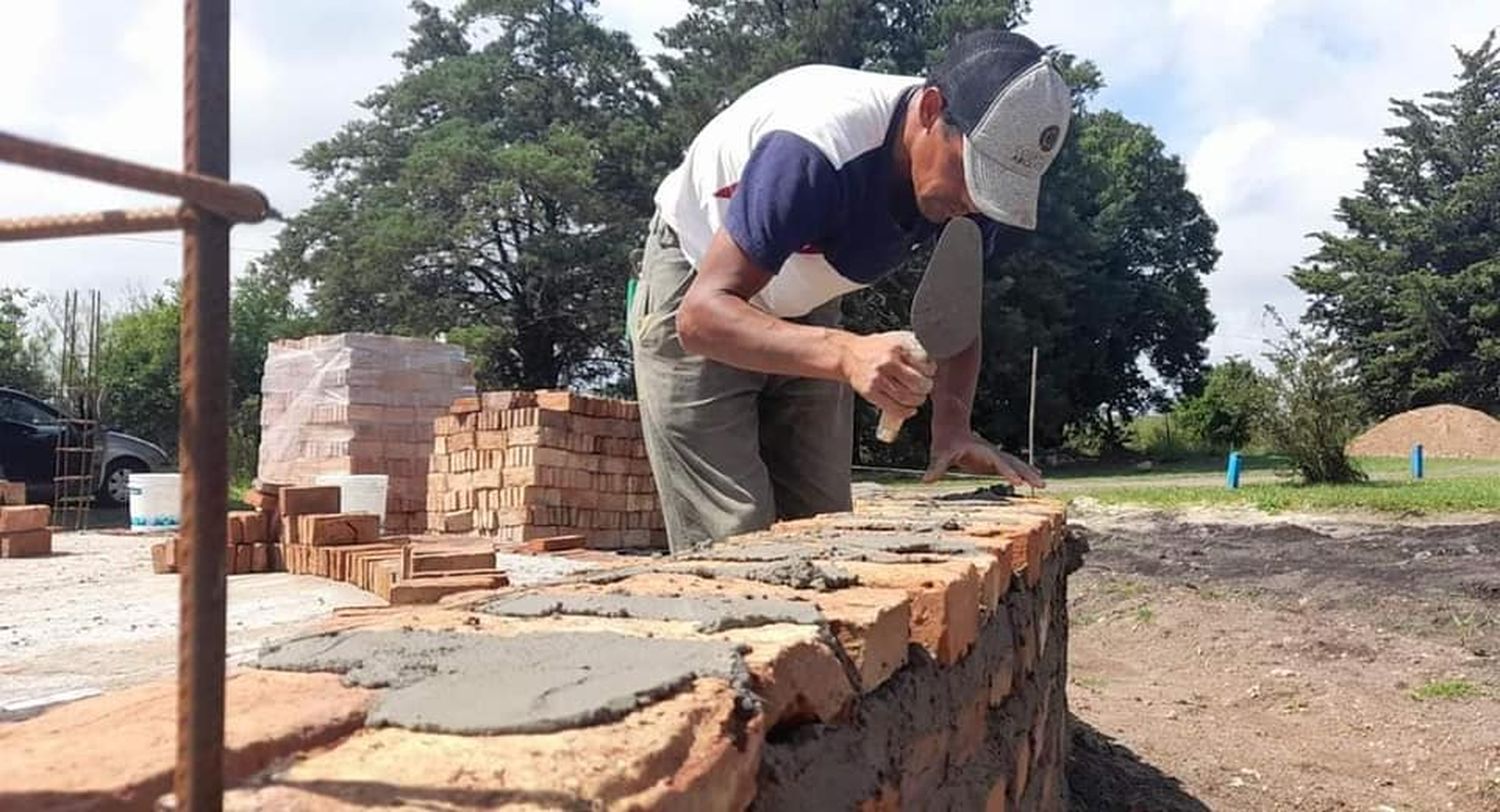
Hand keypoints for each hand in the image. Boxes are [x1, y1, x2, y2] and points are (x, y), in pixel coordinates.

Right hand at [840, 331, 936, 421]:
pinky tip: (910, 409)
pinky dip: (906, 412)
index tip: (929, 373)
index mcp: (897, 347)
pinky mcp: (871, 392)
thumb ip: (914, 347)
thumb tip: (932, 361)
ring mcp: (878, 378)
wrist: (848, 355)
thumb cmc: (874, 348)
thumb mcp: (896, 339)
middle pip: (918, 383)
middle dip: (926, 388)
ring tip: (917, 398)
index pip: (924, 363)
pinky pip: (894, 408)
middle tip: (925, 387)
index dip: (931, 370)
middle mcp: (888, 362)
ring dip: (918, 401)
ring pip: (908, 398)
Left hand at [924, 430, 1045, 487]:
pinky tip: (1034, 479)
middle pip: (1014, 463)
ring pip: (1017, 465)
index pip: (998, 463)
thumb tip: (926, 480)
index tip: (1018, 482)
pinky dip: (1024, 473)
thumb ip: (936, 467)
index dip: (1008, 472)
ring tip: (1043, 484)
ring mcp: (996, 457)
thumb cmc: (945, 443)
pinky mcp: (995, 462)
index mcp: (983, 451)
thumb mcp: (940, 455)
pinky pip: (1013, 468)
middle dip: (1027, 474)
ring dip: (1029, 474)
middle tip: (1041, 485)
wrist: (951, 429)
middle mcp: (993, 453)